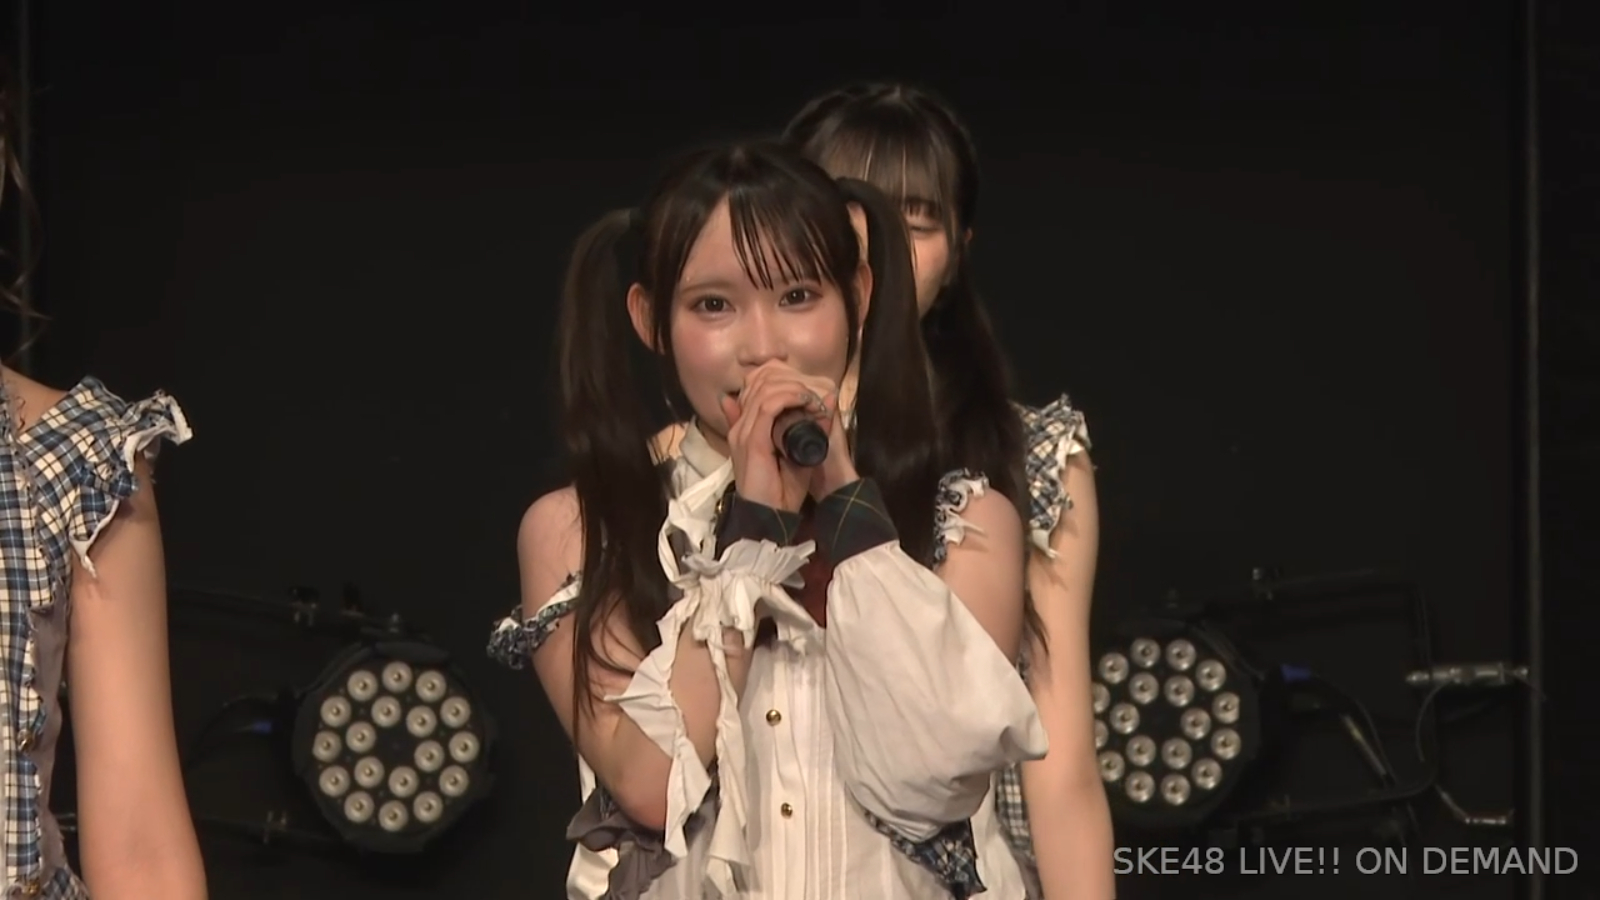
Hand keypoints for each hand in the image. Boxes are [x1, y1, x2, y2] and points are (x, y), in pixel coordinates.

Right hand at [720, 362, 854, 511]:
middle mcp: (739, 426)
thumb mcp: (796, 453)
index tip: (808, 391)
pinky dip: (789, 398)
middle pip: (759, 382)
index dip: (783, 380)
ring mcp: (742, 432)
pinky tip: (806, 401)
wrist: (770, 517)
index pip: (756, 387)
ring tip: (812, 397)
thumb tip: (823, 401)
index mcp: (745, 428)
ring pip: (764, 390)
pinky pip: (767, 407)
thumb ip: (804, 428)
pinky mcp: (751, 440)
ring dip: (793, 388)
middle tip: (813, 393)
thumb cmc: (782, 490)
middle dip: (790, 380)